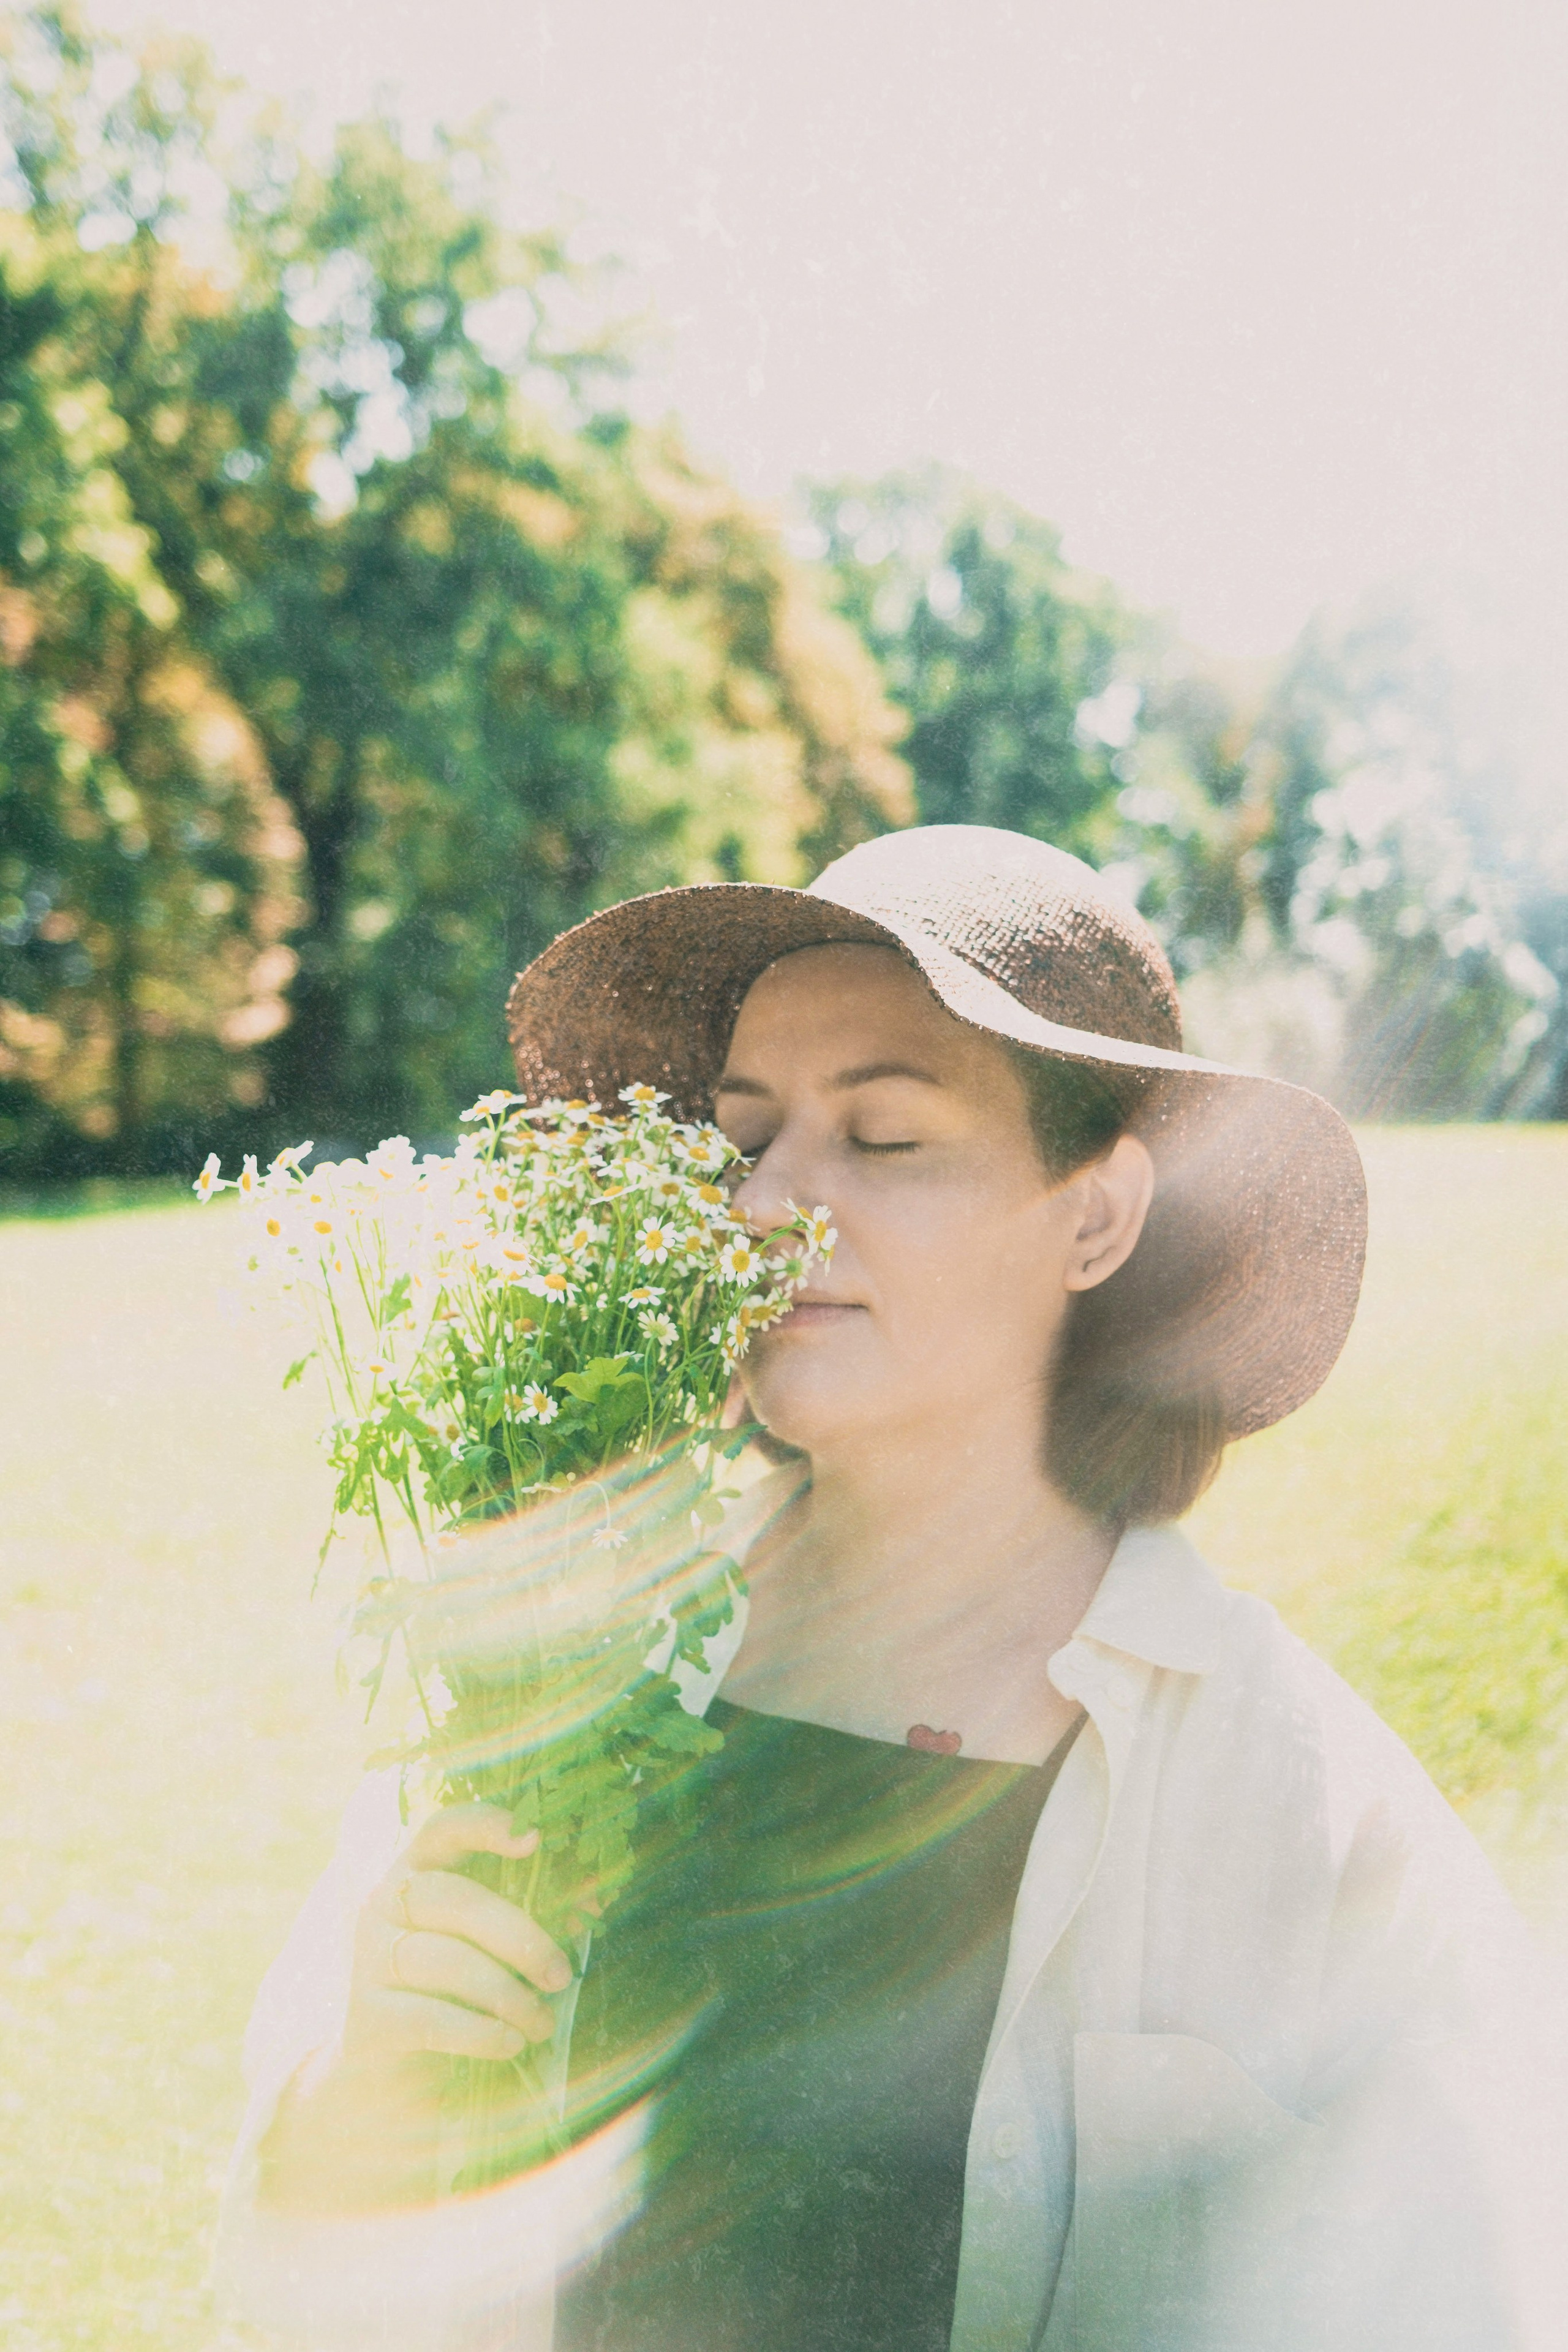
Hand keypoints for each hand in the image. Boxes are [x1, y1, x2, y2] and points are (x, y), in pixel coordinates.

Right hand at [259, 1804, 577, 2213]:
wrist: (381, 2082)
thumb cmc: (453, 1994)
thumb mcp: (486, 1947)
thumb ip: (526, 1918)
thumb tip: (592, 1907)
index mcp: (416, 1871)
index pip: (442, 1829)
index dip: (484, 1825)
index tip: (533, 1838)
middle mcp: (382, 1904)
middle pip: (455, 1899)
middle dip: (519, 1936)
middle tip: (560, 1975)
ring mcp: (367, 1959)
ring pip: (446, 1960)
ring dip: (507, 1993)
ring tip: (540, 2022)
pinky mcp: (364, 2017)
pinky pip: (429, 2017)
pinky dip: (479, 2031)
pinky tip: (509, 2042)